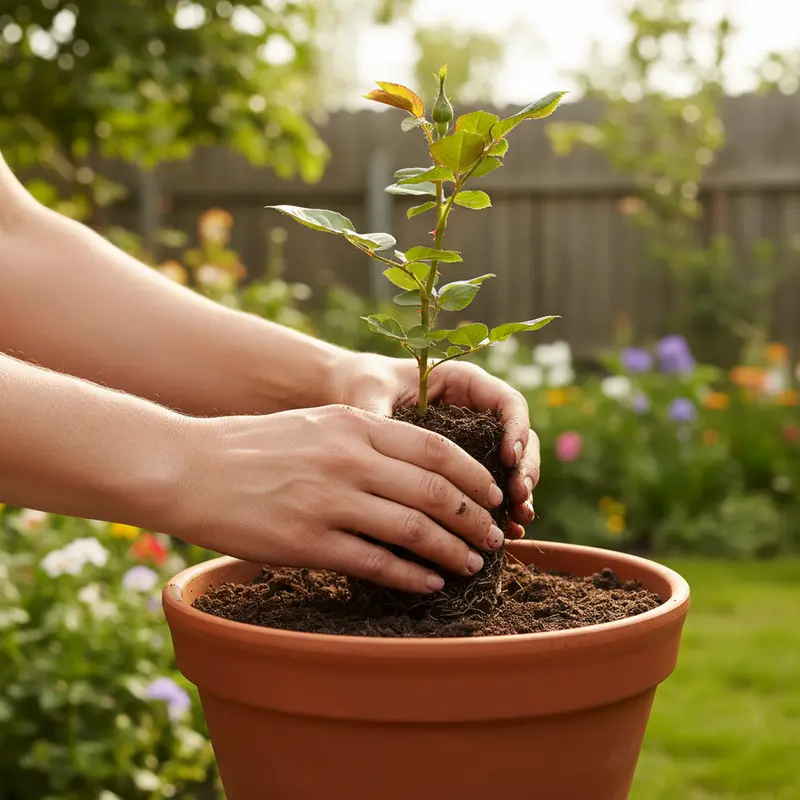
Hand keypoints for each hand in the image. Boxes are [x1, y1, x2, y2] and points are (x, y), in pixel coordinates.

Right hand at [170, 406, 505, 592]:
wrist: (189, 467)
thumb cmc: (253, 446)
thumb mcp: (316, 425)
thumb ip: (366, 441)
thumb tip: (419, 473)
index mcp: (354, 425)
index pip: (437, 450)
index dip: (475, 476)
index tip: (493, 496)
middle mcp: (347, 460)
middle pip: (434, 491)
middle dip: (474, 518)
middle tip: (492, 537)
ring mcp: (327, 502)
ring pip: (413, 529)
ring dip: (451, 551)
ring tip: (471, 564)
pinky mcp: (305, 543)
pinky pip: (374, 563)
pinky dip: (410, 576)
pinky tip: (428, 583)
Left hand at [331, 353, 538, 536]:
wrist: (349, 392)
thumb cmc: (364, 384)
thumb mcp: (370, 394)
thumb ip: (381, 418)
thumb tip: (381, 457)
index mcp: (465, 382)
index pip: (508, 402)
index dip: (516, 429)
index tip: (509, 457)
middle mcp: (477, 409)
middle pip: (520, 437)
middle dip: (524, 468)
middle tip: (519, 497)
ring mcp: (475, 438)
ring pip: (513, 465)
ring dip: (519, 492)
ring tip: (517, 519)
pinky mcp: (464, 466)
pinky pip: (492, 484)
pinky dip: (502, 506)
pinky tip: (509, 529)